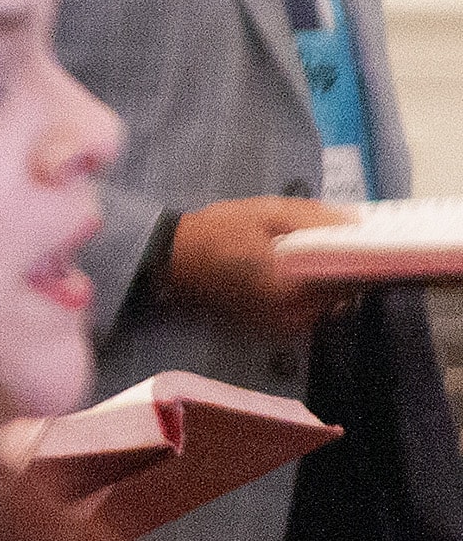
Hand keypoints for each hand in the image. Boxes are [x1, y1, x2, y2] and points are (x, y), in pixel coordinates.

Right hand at [158, 197, 353, 338]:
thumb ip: (315, 218)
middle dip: (344, 267)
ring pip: (330, 303)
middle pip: (346, 293)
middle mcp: (295, 315)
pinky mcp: (275, 330)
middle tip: (329, 241)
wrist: (169, 259)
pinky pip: (311, 311)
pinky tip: (289, 271)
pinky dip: (310, 292)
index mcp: (294, 287)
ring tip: (303, 255)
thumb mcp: (267, 211)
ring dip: (327, 281)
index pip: (354, 278)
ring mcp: (285, 327)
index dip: (367, 259)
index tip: (370, 241)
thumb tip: (358, 224)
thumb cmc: (216, 231)